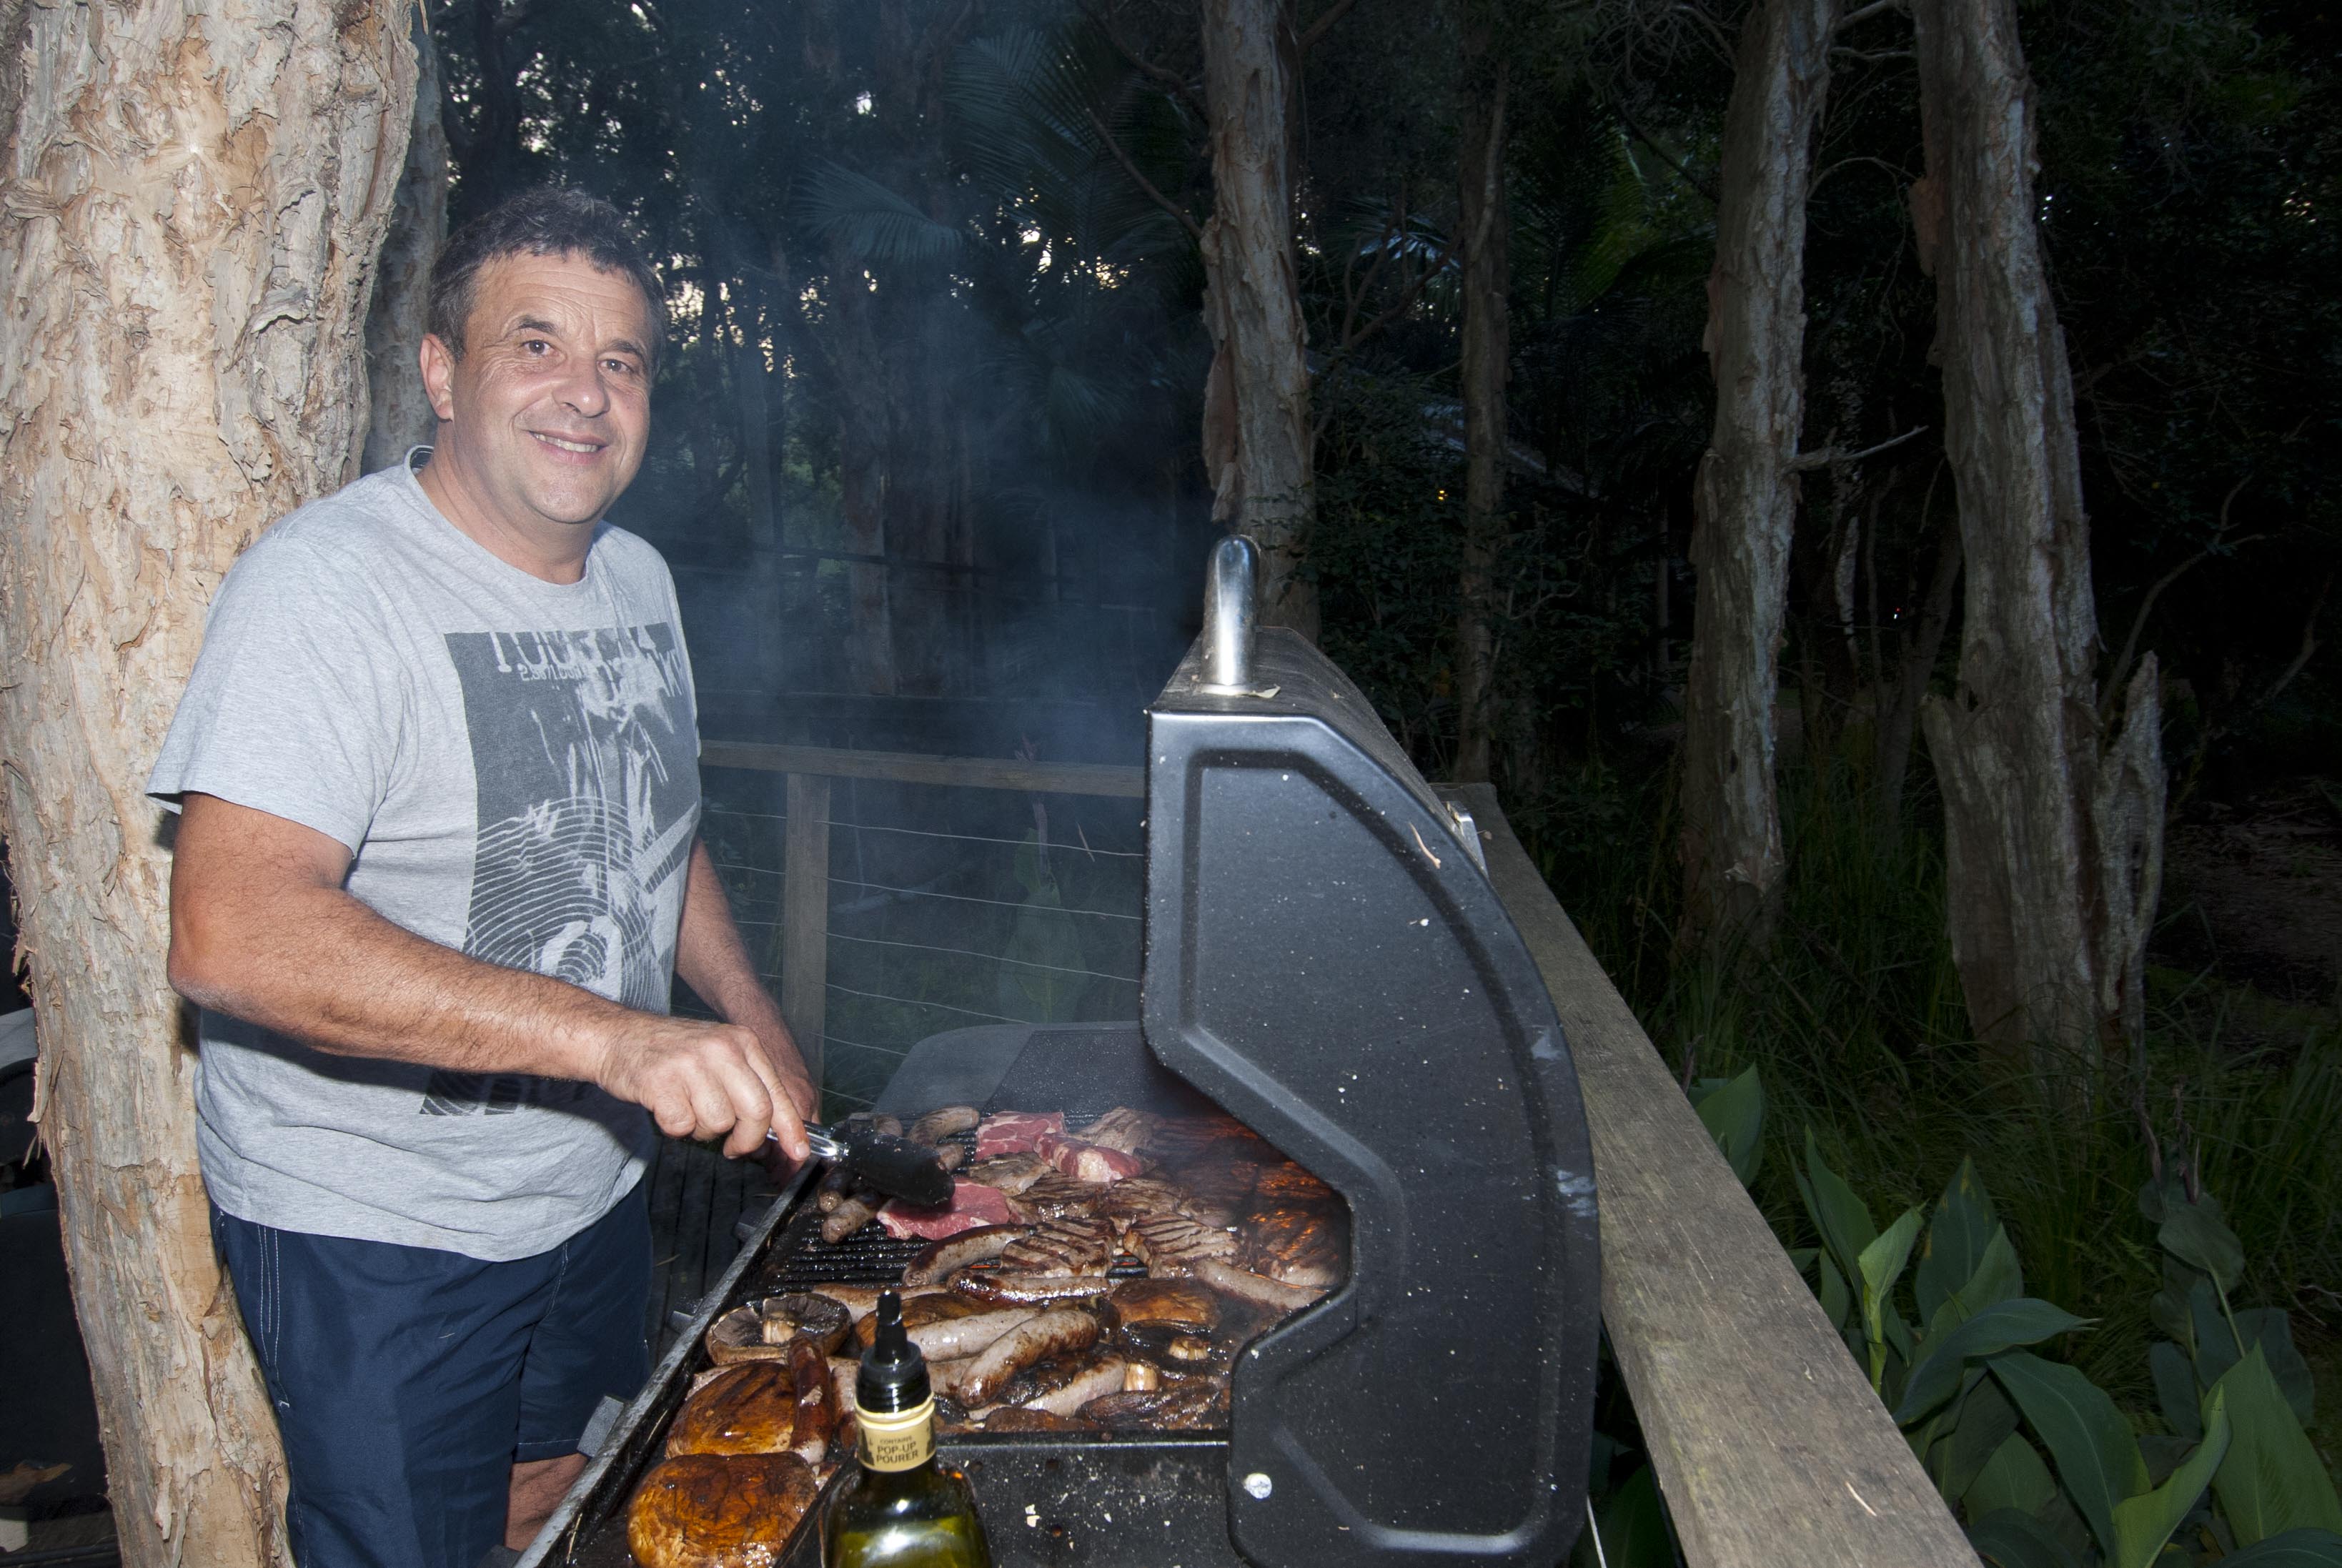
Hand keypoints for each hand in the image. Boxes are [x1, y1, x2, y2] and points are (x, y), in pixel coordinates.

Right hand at [592, 1014, 802, 1159]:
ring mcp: (691, 1063)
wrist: (617, 1036)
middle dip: (748, 1139)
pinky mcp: (661, 1081)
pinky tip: (666, 1106)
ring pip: (719, 1123)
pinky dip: (675, 1127)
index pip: (778, 1092)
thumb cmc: (671, 1053)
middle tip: (734, 1147)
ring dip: (703, 1130)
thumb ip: (749, 1086)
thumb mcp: (719, 1055)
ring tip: (687, 1108)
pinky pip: (683, 1126)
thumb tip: (779, 1131)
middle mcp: (722, 1048)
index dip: (790, 1128)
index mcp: (743, 1042)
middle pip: (757, 1111)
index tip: (798, 1152)